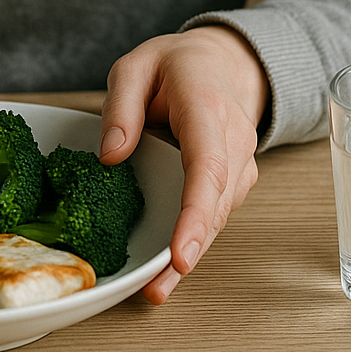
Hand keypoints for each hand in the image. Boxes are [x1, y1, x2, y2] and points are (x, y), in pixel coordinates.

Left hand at [99, 25, 268, 303]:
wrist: (223, 63)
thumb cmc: (177, 65)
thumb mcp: (136, 66)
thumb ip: (121, 106)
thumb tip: (110, 155)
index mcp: (207, 108)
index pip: (208, 166)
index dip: (196, 214)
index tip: (181, 253)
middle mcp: (234, 140)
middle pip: (216, 203)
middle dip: (189, 248)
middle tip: (157, 288)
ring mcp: (240, 164)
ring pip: (218, 216)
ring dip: (190, 252)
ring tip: (156, 288)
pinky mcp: (234, 181)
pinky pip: (215, 215)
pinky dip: (194, 241)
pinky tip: (168, 270)